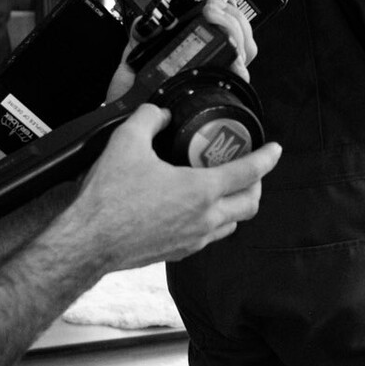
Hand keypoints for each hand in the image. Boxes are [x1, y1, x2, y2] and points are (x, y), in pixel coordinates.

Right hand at [59, 103, 281, 272]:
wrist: (89, 242)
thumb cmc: (108, 199)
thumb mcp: (126, 142)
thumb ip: (148, 119)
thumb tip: (159, 113)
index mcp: (200, 191)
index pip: (249, 172)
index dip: (267, 158)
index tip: (275, 149)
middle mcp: (204, 218)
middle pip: (250, 204)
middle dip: (257, 185)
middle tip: (250, 170)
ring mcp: (193, 239)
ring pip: (232, 224)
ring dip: (237, 205)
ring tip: (225, 189)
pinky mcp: (179, 252)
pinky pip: (210, 237)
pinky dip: (214, 221)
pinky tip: (197, 209)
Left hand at [101, 0, 258, 104]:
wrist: (124, 122)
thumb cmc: (132, 100)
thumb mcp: (132, 60)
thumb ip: (140, 38)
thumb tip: (144, 20)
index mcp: (196, 53)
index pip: (223, 22)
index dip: (224, 2)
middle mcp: (212, 66)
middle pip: (242, 32)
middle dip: (231, 12)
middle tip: (212, 6)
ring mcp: (218, 79)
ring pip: (246, 49)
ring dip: (234, 26)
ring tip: (215, 16)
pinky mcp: (219, 94)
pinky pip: (240, 76)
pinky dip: (238, 59)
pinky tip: (228, 49)